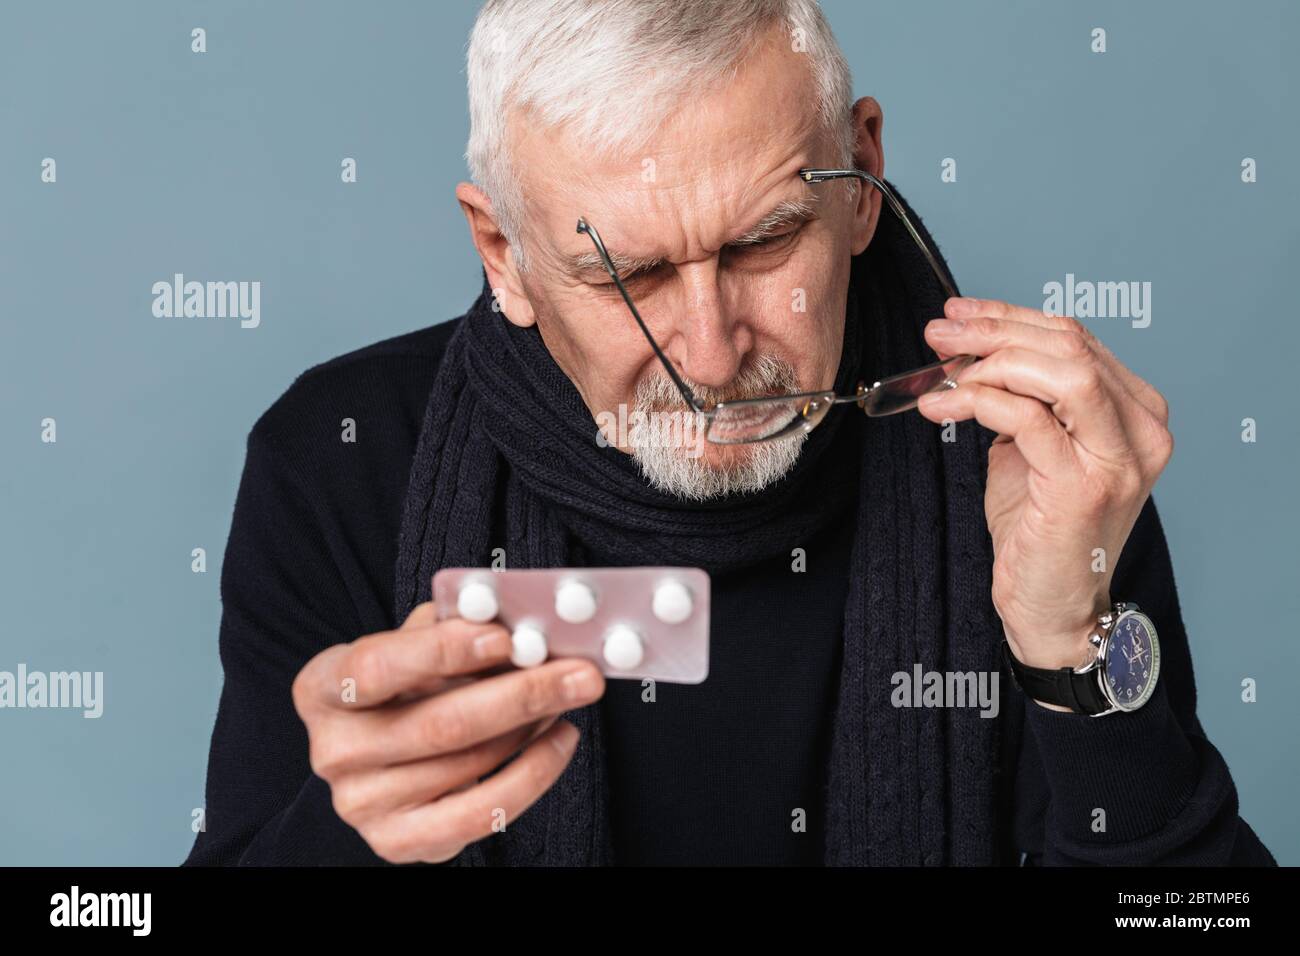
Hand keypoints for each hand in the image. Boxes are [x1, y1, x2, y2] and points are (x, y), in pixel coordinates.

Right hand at [292, 601, 605, 862]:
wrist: (383, 750)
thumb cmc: (406, 684)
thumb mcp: (415, 642)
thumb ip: (452, 627)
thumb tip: (513, 619)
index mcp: (323, 687)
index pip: (379, 666)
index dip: (444, 651)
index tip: (505, 638)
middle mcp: (333, 751)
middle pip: (439, 725)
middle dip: (522, 694)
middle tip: (579, 674)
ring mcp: (362, 805)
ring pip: (470, 765)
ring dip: (532, 727)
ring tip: (566, 696)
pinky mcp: (398, 843)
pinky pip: (481, 814)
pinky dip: (532, 774)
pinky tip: (558, 740)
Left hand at [917, 297, 1173, 680]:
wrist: (1052, 607)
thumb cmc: (1039, 531)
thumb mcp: (1029, 449)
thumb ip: (1019, 398)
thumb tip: (968, 348)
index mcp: (1135, 413)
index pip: (1074, 339)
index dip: (1009, 317)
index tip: (958, 314)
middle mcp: (1141, 431)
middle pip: (1068, 345)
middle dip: (993, 329)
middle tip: (939, 334)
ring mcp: (1119, 459)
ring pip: (1061, 371)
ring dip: (989, 361)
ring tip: (941, 373)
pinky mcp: (1084, 487)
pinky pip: (1027, 419)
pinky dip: (977, 402)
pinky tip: (942, 409)